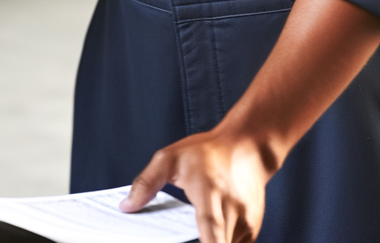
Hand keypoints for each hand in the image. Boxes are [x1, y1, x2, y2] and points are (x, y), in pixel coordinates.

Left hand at [121, 129, 271, 242]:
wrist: (247, 146)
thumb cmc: (208, 152)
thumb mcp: (169, 159)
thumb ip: (146, 183)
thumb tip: (127, 206)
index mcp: (209, 193)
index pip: (210, 226)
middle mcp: (231, 210)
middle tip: (188, 236)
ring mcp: (246, 221)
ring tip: (198, 231)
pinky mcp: (252, 228)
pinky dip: (221, 242)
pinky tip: (212, 234)